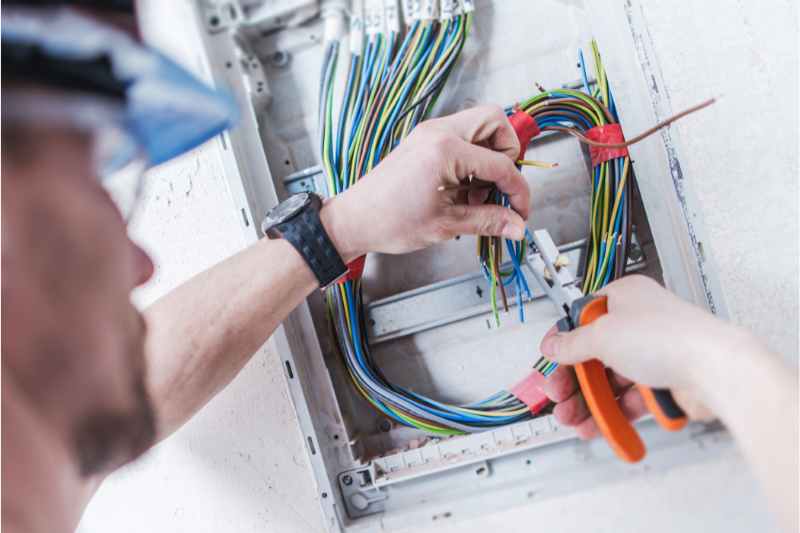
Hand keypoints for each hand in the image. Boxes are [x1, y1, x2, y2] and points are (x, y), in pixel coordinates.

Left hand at [320, 105, 529, 260]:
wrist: (353, 220)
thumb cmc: (388, 221)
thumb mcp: (445, 224)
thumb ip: (488, 221)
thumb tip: (516, 226)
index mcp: (445, 149)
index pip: (501, 164)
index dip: (518, 191)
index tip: (520, 212)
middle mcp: (438, 132)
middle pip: (495, 121)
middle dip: (507, 154)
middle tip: (500, 187)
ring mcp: (429, 133)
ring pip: (479, 127)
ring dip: (489, 157)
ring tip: (477, 195)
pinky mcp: (424, 141)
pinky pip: (461, 139)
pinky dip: (471, 160)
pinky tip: (463, 191)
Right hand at [538, 275, 747, 437]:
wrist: (715, 370)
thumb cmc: (670, 337)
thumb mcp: (603, 335)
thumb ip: (572, 343)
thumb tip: (554, 344)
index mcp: (625, 297)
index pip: (583, 318)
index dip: (563, 340)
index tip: (549, 360)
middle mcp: (640, 323)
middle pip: (594, 353)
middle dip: (573, 379)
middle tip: (558, 396)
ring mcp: (654, 353)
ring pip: (611, 380)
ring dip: (589, 401)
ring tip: (574, 419)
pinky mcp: (665, 383)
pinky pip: (631, 399)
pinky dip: (614, 413)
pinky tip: (600, 425)